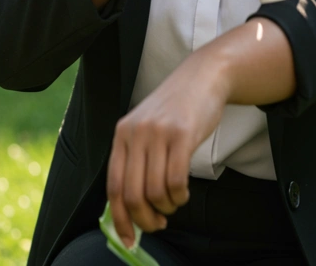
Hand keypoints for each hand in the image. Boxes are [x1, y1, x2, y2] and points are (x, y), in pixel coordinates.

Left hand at [105, 46, 230, 247]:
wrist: (201, 77)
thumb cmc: (175, 110)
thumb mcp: (145, 129)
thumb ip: (136, 159)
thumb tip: (130, 207)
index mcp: (122, 134)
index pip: (114, 186)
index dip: (119, 218)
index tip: (128, 239)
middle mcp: (135, 133)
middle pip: (133, 194)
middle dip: (145, 220)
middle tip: (158, 225)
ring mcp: (158, 133)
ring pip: (155, 192)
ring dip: (166, 208)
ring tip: (173, 202)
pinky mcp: (181, 135)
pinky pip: (176, 181)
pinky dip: (180, 196)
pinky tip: (183, 192)